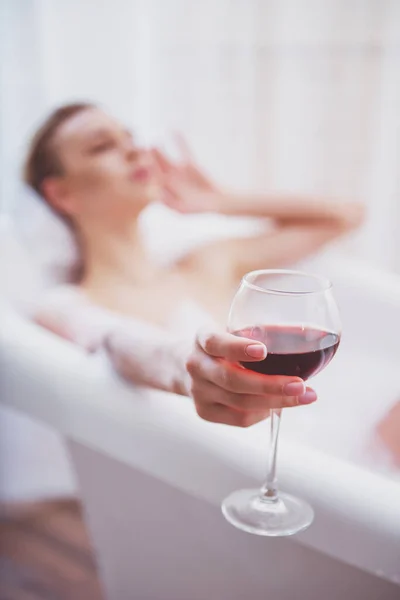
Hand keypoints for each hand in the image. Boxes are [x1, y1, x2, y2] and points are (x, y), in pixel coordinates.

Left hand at [152, 135, 220, 213]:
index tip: (145, 167)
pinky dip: (180, 141)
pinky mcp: (189, 165)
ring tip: (154, 142)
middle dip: (151, 161)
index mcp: (166, 193)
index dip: (149, 175)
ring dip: (160, 152)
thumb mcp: (183, 207)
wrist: (218, 201)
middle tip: (143, 151)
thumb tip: (157, 192)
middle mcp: (169, 183)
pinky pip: (184, 151)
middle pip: (157, 170)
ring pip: (166, 161)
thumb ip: (170, 201)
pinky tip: (174, 130)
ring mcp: (178, 173)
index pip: (154, 183)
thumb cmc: (201, 207)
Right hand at [185, 329, 316, 426]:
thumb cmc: (221, 346)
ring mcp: (198, 392)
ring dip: (276, 402)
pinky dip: (263, 412)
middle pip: (232, 380)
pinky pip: (240, 418)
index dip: (238, 348)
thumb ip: (262, 333)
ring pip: (240, 403)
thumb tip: (310, 334)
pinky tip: (276, 405)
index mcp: (202, 339)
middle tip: (300, 384)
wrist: (184, 365)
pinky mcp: (204, 412)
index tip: (263, 351)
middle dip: (270, 385)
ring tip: (303, 396)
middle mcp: (196, 366)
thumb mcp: (232, 331)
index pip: (216, 343)